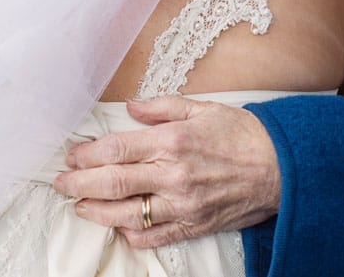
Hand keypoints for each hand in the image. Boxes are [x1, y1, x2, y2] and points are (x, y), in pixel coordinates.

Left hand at [52, 96, 280, 249]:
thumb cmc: (243, 134)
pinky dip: (130, 233)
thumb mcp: (203, 108)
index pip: (117, 149)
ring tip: (79, 205)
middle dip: (79, 183)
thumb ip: (162, 107)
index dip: (87, 154)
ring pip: (126, 213)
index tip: (71, 156)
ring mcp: (182, 204)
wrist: (282, 167)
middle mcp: (173, 175)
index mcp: (173, 141)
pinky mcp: (193, 225)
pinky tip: (118, 225)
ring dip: (96, 211)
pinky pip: (152, 236)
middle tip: (60, 182)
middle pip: (112, 183)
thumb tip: (131, 108)